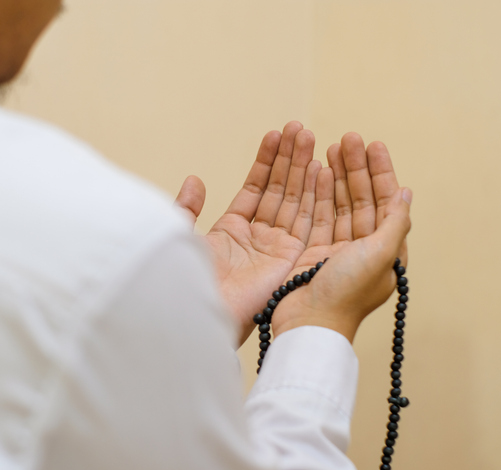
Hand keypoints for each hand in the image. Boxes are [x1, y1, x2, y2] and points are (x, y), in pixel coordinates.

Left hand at [176, 122, 322, 346]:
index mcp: (232, 231)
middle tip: (300, 128)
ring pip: (295, 200)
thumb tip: (194, 180)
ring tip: (309, 136)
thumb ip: (188, 207)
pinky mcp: (291, 258)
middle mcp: (258, 238)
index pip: (256, 189)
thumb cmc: (185, 277)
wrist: (198, 311)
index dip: (266, 162)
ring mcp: (276, 248)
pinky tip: (318, 167)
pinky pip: (306, 219)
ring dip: (303, 168)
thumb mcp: (182, 234)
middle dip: (290, 159)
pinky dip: (313, 193)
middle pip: (280, 191)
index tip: (275, 134)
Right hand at [271, 133, 411, 341]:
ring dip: (337, 176)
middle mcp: (363, 249)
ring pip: (339, 204)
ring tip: (330, 148)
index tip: (374, 145)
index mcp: (385, 251)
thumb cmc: (346, 293)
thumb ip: (395, 222)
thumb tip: (407, 193)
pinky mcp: (312, 252)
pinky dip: (318, 193)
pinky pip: (318, 215)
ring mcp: (336, 250)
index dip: (382, 172)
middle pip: (362, 199)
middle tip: (348, 138)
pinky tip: (316, 173)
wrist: (308, 322)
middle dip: (357, 168)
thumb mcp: (380, 255)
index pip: (387, 202)